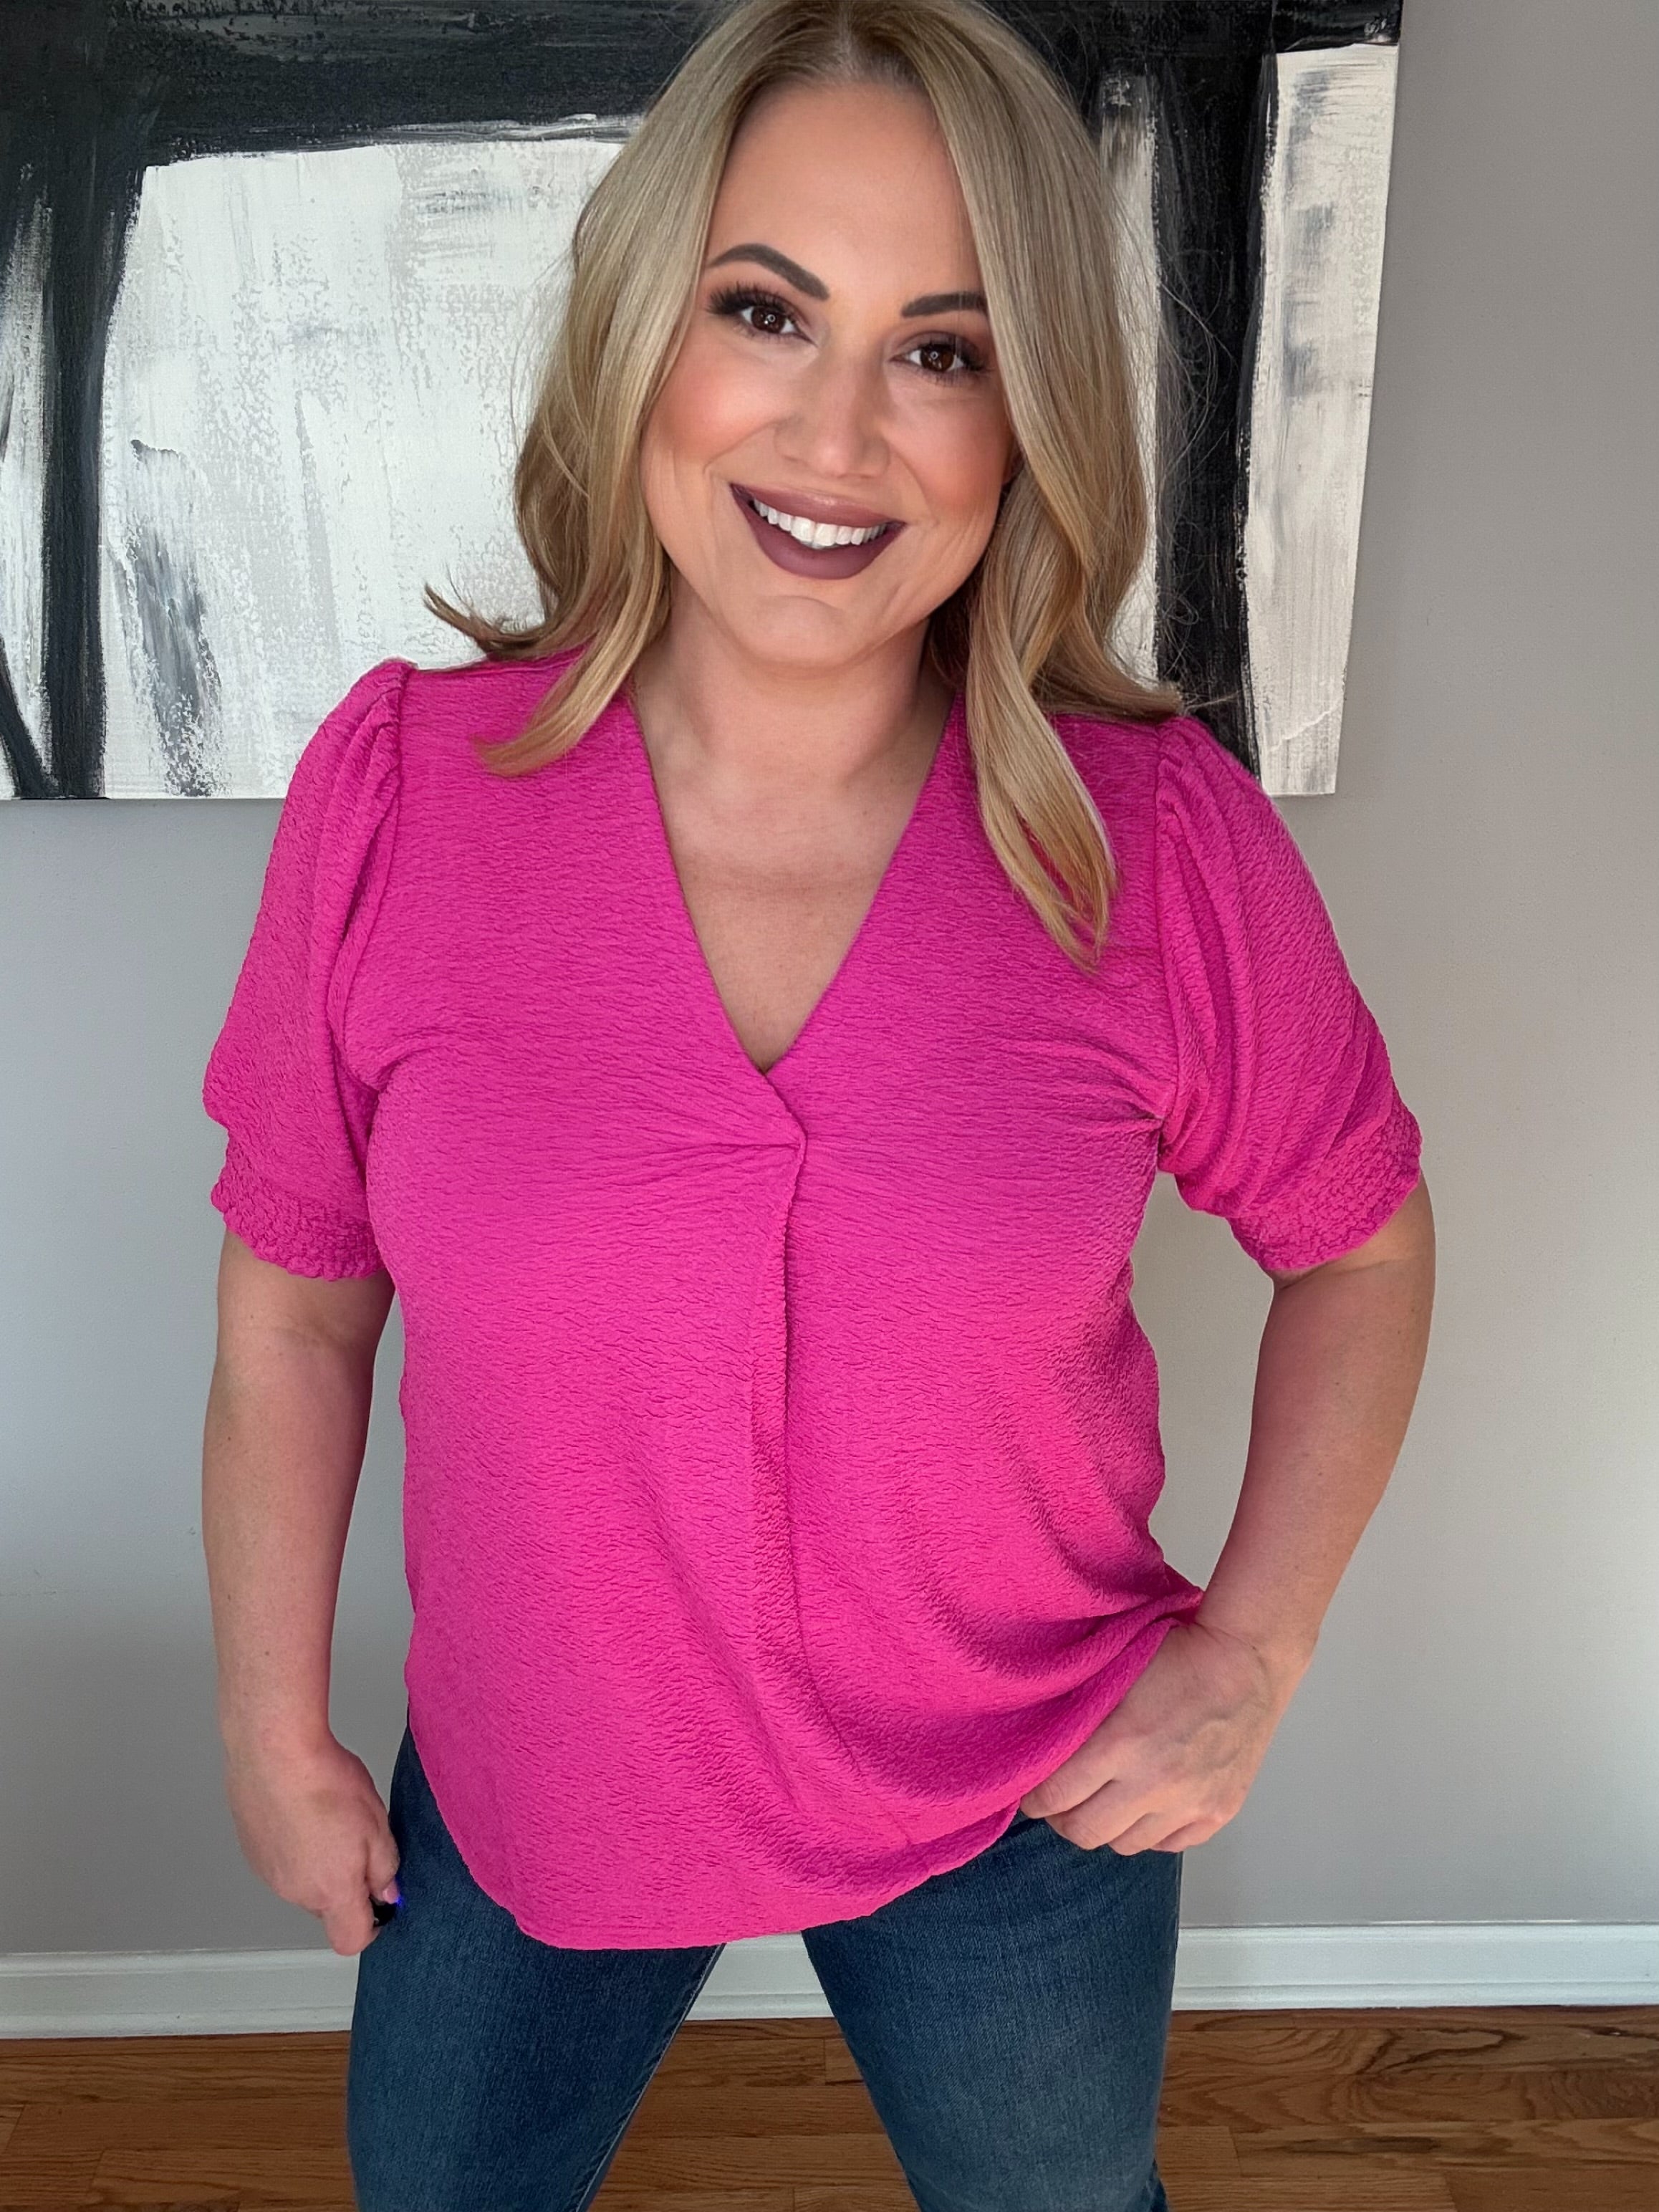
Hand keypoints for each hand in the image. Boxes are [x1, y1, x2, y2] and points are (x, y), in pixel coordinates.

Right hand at [222, 1732, 401, 1955]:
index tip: (379, 1900)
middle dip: (345, 1883)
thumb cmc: (326, 1784)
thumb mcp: (377, 1826)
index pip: (350, 1940)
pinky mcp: (252, 1849)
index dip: (370, 1925)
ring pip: (303, 1881)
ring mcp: (268, 1872)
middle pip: (327, 1907)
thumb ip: (385, 1869)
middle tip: (357, 1838)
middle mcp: (294, 1891)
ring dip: (318, 1861)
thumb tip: (385, 1891)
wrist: (275, 1753)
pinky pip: (281, 1860)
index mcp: (331, 1891)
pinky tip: (303, 1810)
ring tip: (328, 1815)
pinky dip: (295, 1844)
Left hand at [1016, 1619, 1306, 1853]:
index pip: (1056, 1796)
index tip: (1033, 1793)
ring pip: (1125, 1845)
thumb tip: (1040, 1750)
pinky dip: (1151, 1831)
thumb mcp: (1114, 1675)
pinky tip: (1145, 1807)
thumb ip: (1078, 1717)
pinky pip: (1168, 1845)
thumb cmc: (1179, 1656)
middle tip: (1062, 1804)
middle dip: (1063, 1820)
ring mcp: (1190, 1802)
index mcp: (1123, 1742)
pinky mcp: (1217, 1812)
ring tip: (1105, 1803)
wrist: (1245, 1661)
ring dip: (1107, 1827)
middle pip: (1085, 1832)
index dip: (1035, 1799)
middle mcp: (1155, 1782)